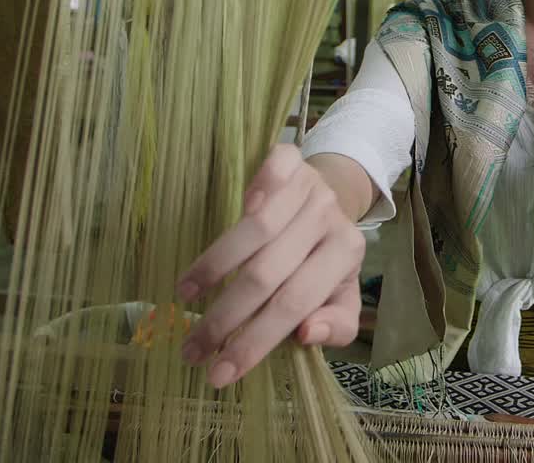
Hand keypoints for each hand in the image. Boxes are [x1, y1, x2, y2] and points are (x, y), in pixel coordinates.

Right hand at [176, 144, 365, 387]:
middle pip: (268, 273)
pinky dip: (251, 191)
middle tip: (191, 349)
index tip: (219, 374)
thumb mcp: (341, 296)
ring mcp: (311, 186)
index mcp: (346, 256)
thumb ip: (335, 323)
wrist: (332, 197)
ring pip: (257, 228)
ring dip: (214, 266)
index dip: (255, 341)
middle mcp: (330, 219)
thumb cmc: (326, 257)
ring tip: (186, 296)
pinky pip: (271, 171)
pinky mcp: (292, 159)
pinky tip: (222, 220)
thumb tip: (306, 334)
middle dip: (224, 318)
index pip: (295, 305)